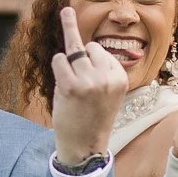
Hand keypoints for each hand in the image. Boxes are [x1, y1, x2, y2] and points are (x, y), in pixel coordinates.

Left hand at [51, 6, 127, 166]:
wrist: (84, 146)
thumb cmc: (91, 117)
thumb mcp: (105, 91)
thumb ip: (98, 68)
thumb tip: (74, 29)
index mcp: (120, 77)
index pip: (102, 52)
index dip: (91, 63)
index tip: (92, 82)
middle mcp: (108, 77)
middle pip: (90, 47)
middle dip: (80, 60)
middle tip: (79, 86)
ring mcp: (90, 81)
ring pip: (73, 51)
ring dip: (66, 65)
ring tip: (71, 87)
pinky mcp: (71, 86)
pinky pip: (59, 60)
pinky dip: (57, 68)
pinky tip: (62, 85)